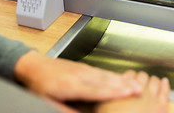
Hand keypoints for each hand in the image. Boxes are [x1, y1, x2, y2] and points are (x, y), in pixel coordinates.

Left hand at [14, 51, 141, 102]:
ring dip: (122, 79)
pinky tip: (121, 78)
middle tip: (140, 89)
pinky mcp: (83, 66)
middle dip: (124, 85)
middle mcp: (79, 75)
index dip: (113, 93)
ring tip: (136, 83)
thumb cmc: (39, 84)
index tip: (127, 93)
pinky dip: (114, 75)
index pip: (96, 90)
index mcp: (70, 85)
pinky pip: (101, 71)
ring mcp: (82, 69)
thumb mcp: (47, 101)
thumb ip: (65, 110)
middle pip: (105, 81)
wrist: (34, 65)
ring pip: (105, 75)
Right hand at [95, 71, 169, 112]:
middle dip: (140, 78)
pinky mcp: (161, 107)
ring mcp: (151, 98)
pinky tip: (164, 82)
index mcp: (125, 89)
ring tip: (150, 82)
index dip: (129, 77)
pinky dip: (165, 85)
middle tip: (138, 82)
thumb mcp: (103, 106)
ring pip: (154, 81)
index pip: (129, 75)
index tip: (128, 79)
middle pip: (141, 76)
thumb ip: (107, 95)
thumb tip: (107, 89)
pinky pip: (165, 91)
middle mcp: (139, 90)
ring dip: (152, 80)